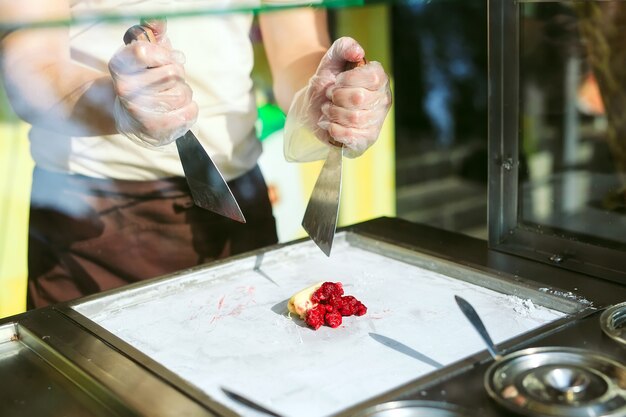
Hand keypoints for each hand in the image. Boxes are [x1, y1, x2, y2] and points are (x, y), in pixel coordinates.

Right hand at [109, 20, 197, 148]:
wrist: (130, 116)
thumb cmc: (143, 80)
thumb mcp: (144, 55)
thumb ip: (153, 37)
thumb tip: (160, 22)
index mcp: (120, 66)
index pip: (144, 51)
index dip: (163, 54)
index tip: (166, 59)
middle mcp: (125, 89)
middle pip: (172, 73)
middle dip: (178, 75)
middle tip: (170, 81)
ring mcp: (139, 111)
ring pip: (182, 93)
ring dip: (184, 93)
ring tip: (172, 95)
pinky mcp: (155, 128)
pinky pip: (188, 112)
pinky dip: (190, 109)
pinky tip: (180, 108)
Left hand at [301, 37, 391, 157]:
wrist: (315, 105)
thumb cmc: (328, 81)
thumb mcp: (332, 59)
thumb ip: (344, 46)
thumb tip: (359, 52)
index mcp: (379, 78)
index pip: (371, 78)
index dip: (347, 81)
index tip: (337, 81)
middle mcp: (383, 100)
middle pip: (359, 99)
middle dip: (336, 97)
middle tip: (330, 97)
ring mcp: (377, 121)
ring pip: (354, 118)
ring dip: (333, 113)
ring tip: (328, 110)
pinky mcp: (367, 139)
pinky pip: (352, 137)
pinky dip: (334, 130)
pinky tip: (330, 124)